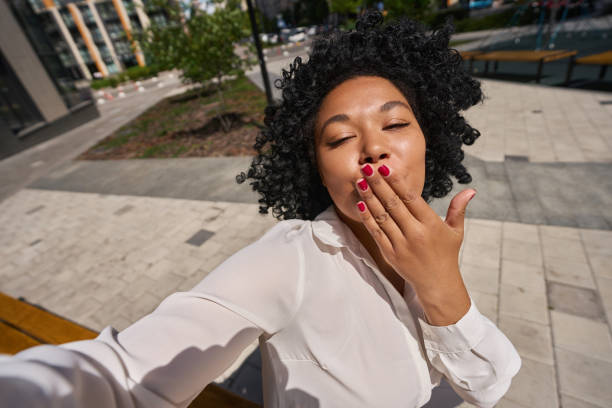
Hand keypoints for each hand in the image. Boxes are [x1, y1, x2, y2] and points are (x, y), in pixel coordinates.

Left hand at [355, 163, 473, 324]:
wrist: (438, 285)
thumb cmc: (447, 255)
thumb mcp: (456, 232)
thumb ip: (458, 209)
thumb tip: (470, 190)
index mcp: (431, 224)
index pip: (411, 198)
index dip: (396, 182)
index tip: (385, 167)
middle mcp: (415, 233)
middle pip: (393, 204)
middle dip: (378, 184)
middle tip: (366, 167)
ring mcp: (401, 244)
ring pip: (382, 216)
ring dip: (369, 198)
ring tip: (359, 181)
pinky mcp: (390, 254)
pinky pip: (376, 232)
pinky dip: (367, 218)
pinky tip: (360, 204)